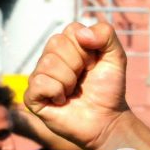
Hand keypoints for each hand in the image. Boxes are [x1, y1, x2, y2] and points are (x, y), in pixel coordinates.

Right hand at [26, 22, 130, 149]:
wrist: (107, 120)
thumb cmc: (109, 89)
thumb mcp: (116, 58)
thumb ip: (106, 35)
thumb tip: (82, 33)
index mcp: (69, 46)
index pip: (72, 30)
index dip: (89, 49)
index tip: (94, 64)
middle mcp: (51, 58)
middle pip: (57, 43)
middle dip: (79, 63)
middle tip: (84, 78)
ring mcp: (40, 76)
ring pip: (48, 63)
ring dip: (69, 80)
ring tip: (74, 91)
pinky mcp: (33, 95)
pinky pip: (40, 82)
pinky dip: (57, 92)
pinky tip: (63, 100)